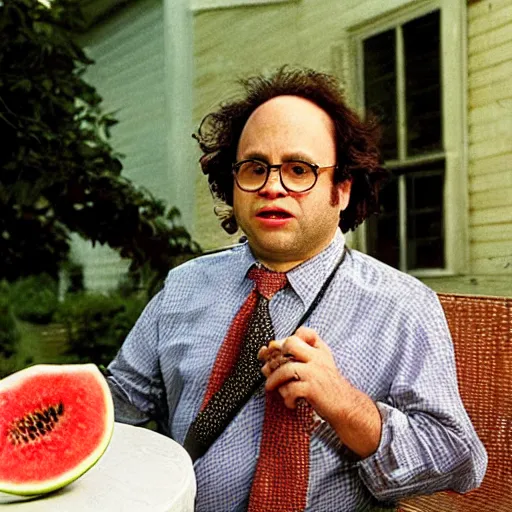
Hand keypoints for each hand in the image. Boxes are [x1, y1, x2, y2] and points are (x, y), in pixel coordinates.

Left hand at [258, 326, 381, 457]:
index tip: (275, 351)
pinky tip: (290, 402)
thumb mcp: (320, 363)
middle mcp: (317, 357)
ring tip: (272, 387)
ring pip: (285, 369)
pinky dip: (286, 397)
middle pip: (290, 344)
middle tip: (270, 369)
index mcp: (319, 350)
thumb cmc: (328, 386)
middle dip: (276, 356)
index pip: (303, 332)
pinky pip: (290, 389)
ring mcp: (315, 372)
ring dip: (274, 380)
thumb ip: (300, 356)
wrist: (346, 406)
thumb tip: (267, 355)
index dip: (286, 339)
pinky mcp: (312, 389)